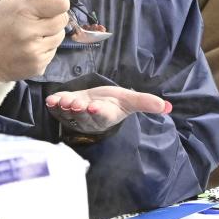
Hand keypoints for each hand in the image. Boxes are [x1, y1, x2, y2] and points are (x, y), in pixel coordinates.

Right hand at [0, 0, 69, 80]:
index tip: (51, 4)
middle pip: (62, 19)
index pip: (62, 3)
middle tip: (38, 20)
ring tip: (32, 35)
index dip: (58, 1)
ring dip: (50, 34)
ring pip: (60, 36)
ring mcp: (35, 51)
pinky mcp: (38, 66)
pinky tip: (30, 48)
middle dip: (53, 18)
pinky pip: (53, 52)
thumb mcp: (10, 0)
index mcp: (23, 10)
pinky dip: (45, 48)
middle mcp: (30, 32)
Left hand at [46, 85, 171, 134]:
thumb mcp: (131, 100)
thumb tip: (168, 108)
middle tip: (77, 103)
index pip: (102, 116)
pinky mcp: (63, 109)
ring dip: (64, 107)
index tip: (95, 107)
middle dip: (79, 109)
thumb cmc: (114, 102)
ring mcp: (75, 115)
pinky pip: (57, 109)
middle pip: (83, 116)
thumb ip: (146, 103)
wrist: (97, 102)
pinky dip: (53, 104)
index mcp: (106, 116)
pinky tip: (51, 99)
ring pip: (68, 114)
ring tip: (62, 100)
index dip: (98, 112)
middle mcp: (89, 118)